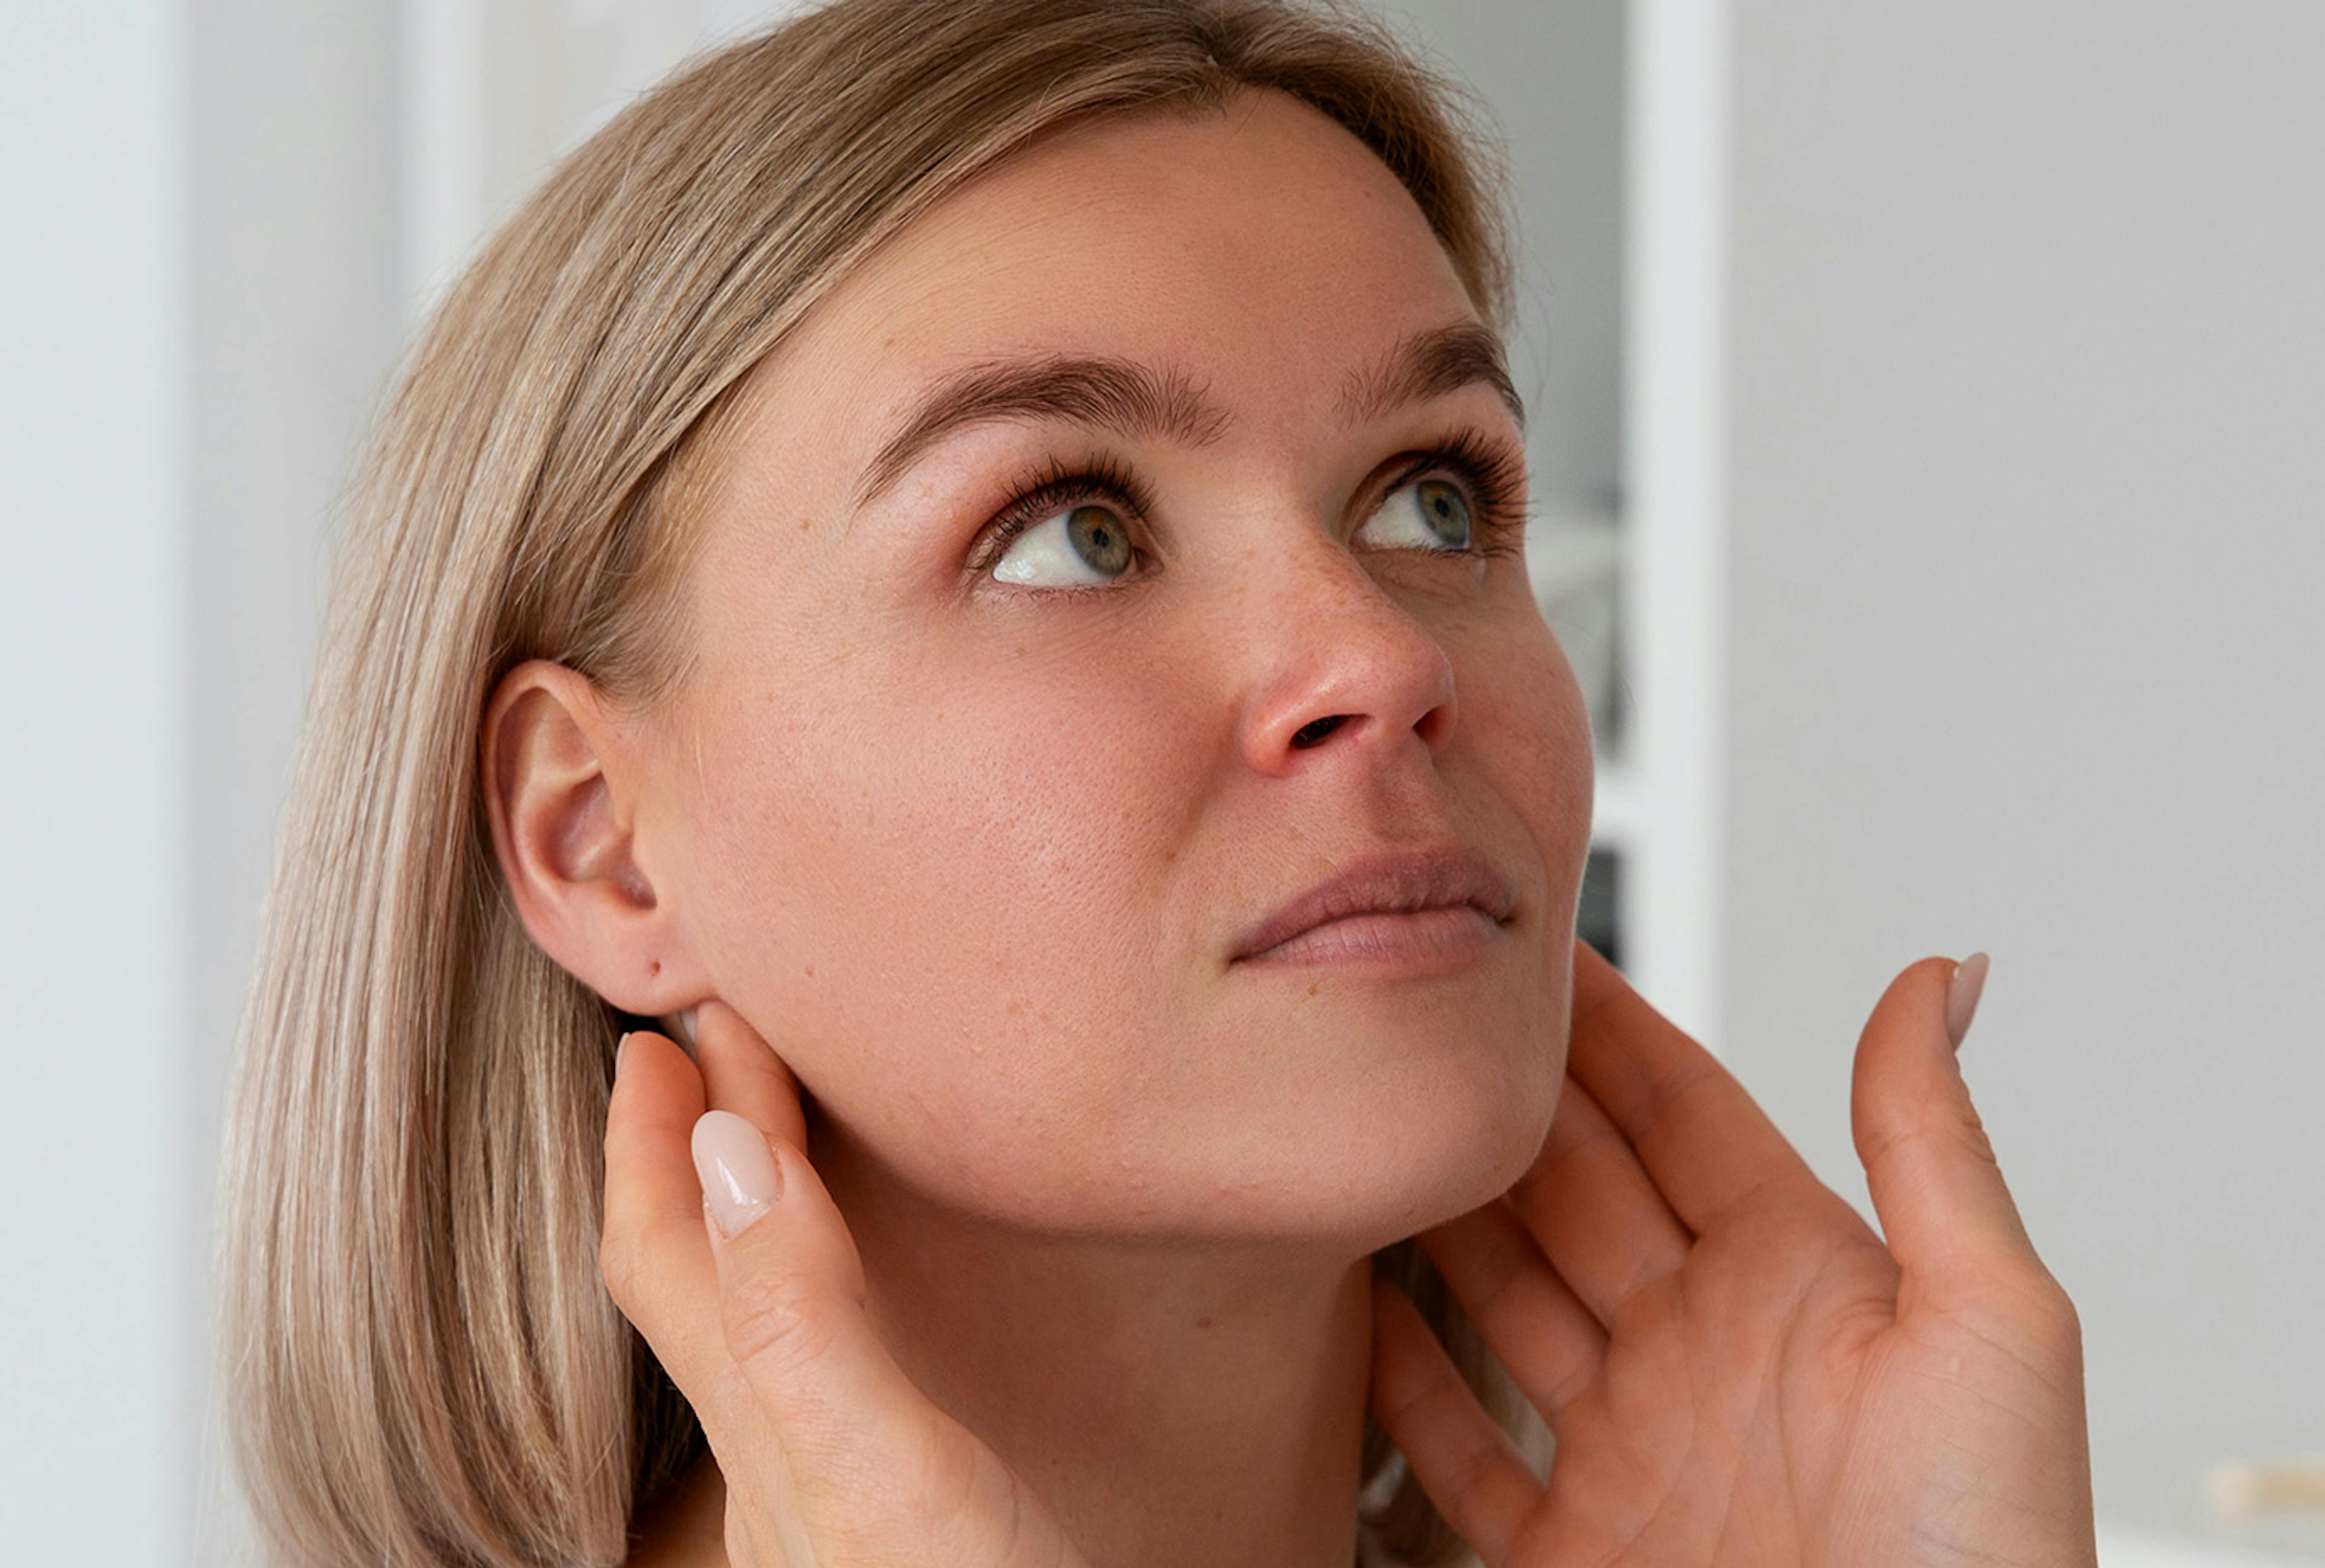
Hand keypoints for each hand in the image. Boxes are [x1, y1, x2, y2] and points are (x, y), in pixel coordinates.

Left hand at [600, 1000, 1089, 1566]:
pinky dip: (832, 1279)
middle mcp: (785, 1464)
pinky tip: (877, 1291)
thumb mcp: (889, 1474)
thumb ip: (801, 1321)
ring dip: (756, 1206)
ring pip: (762, 1320)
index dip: (653, 1135)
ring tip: (774, 1130)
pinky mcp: (913, 1515)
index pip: (668, 1253)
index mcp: (767, 1433)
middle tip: (706, 1045)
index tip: (663, 1029)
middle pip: (701, 1276)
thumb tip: (716, 1149)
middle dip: (697, 1148)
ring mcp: (844, 1494)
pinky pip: (833, 1361)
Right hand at [1370, 939, 2096, 1565]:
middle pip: (1575, 1188)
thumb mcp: (1991, 1327)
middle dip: (1503, 1097)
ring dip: (1441, 1218)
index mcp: (1802, 1285)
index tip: (1535, 945)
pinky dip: (1404, 1384)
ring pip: (1503, 1299)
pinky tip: (1360, 1315)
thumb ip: (1932, 1146)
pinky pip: (1460, 1452)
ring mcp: (1631, 1452)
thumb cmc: (1979, 1559)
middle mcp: (1705, 1354)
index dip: (1608, 1027)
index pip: (1681, 1115)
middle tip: (1422, 1009)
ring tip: (1372, 1131)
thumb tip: (1943, 976)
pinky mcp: (1569, 1552)